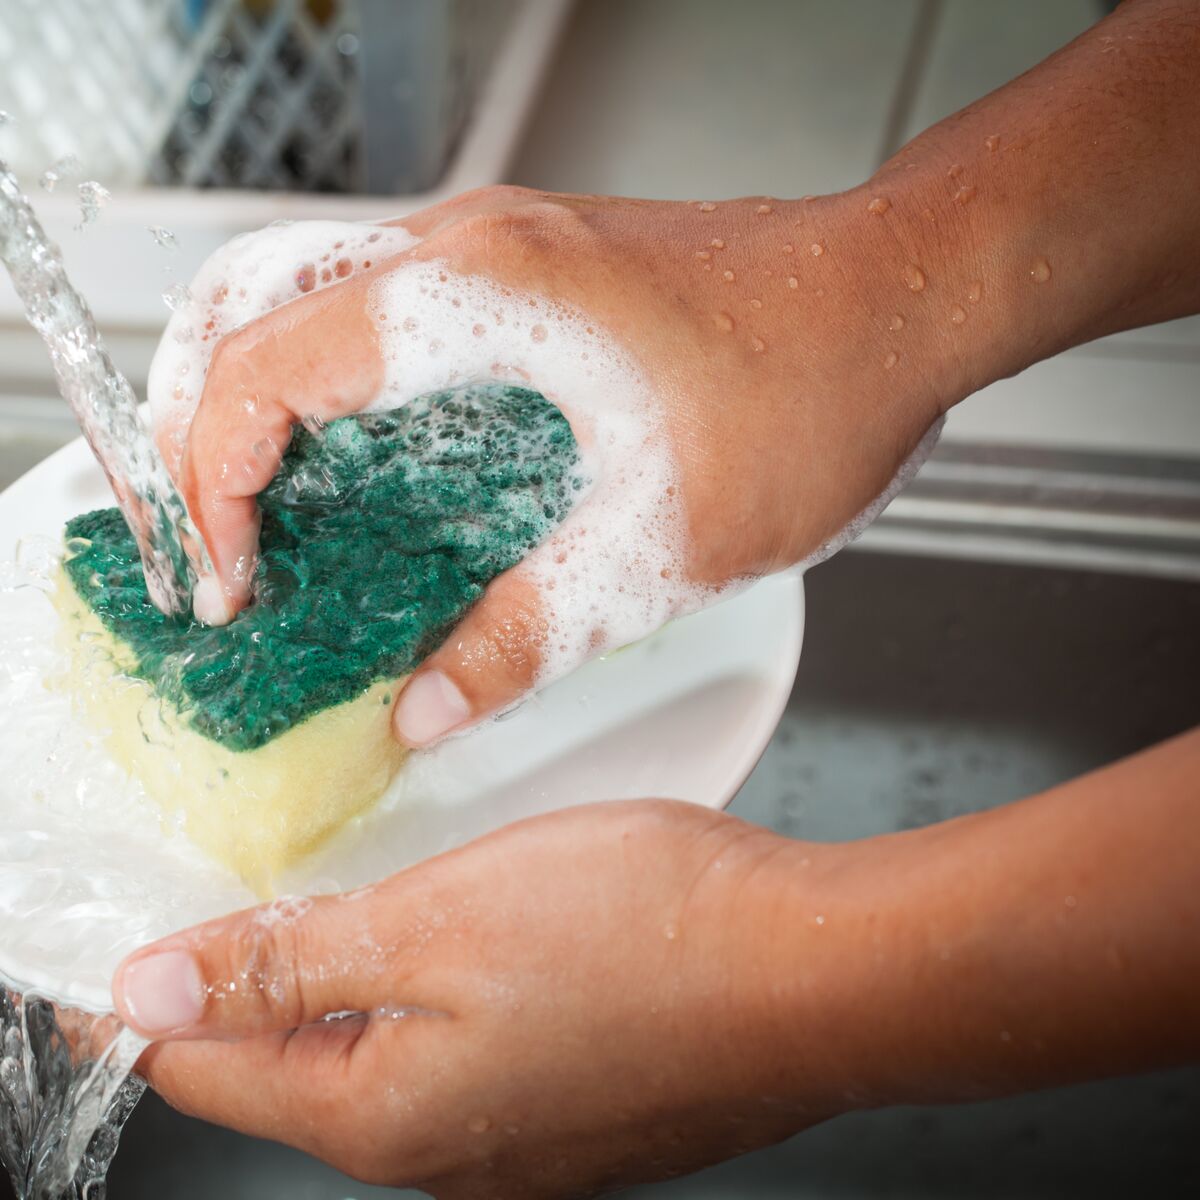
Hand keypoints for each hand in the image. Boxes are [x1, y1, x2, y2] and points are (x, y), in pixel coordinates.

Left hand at [113, 801, 844, 1196]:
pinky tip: (482, 927)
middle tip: (283, 874)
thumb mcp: (435, 920)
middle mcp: (442, 1152)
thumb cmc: (642, 932)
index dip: (165, 988)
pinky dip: (442, 987)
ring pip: (386, 1052)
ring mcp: (516, 1138)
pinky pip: (465, 1050)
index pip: (207, 1068)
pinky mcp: (574, 1101)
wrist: (813, 970)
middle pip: (295, 1067)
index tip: (151, 922)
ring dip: (362, 974)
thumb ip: (289, 965)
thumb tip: (153, 989)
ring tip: (384, 888)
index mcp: (382, 1115)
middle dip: (268, 974)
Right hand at [154, 185, 952, 745]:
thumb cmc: (813, 391)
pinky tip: (365, 462)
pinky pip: (383, 303)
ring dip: (258, 392)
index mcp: (474, 299)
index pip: (261, 370)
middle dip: (196, 422)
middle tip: (211, 535)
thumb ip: (531, 634)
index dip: (216, 485)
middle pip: (248, 301)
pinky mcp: (535, 264)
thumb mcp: (664, 548)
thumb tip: (427, 705)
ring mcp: (500, 244)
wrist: (906, 295)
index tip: (235, 581)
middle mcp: (466, 247)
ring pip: (307, 289)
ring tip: (262, 505)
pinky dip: (334, 378)